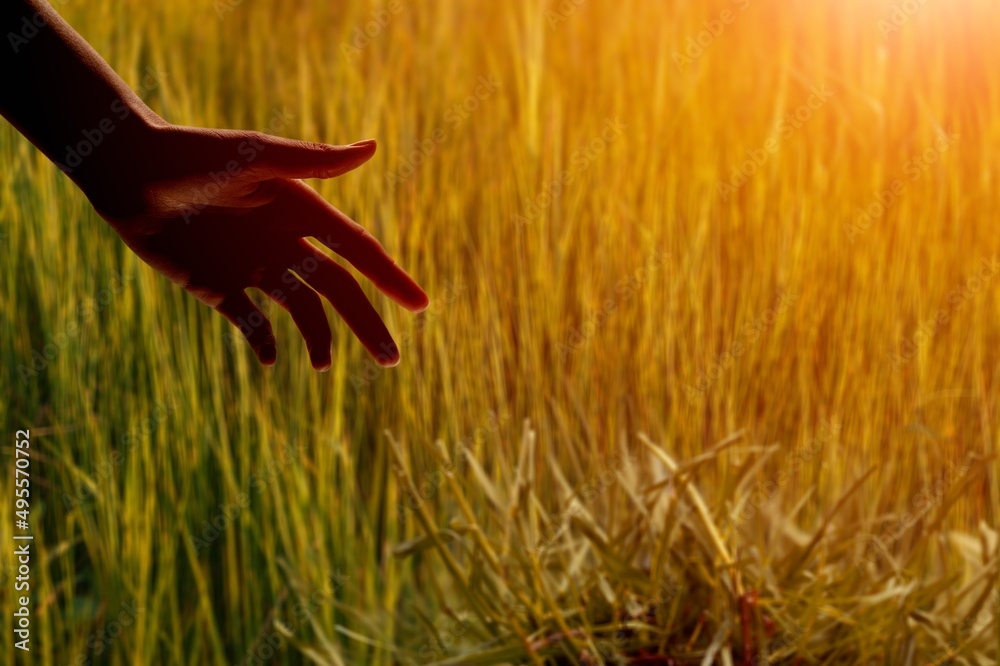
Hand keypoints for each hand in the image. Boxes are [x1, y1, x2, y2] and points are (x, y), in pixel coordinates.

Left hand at [83, 122, 427, 369]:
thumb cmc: (192, 155)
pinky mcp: (219, 286)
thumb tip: (373, 148)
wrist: (126, 171)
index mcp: (302, 211)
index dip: (391, 278)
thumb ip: (313, 160)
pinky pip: (251, 322)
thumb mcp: (255, 156)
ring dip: (319, 338)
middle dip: (366, 323)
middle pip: (338, 290)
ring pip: (301, 310)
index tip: (422, 305)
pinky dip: (264, 341)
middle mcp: (285, 241)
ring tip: (324, 367)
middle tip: (391, 359)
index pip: (358, 250)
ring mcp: (253, 266)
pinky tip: (271, 358)